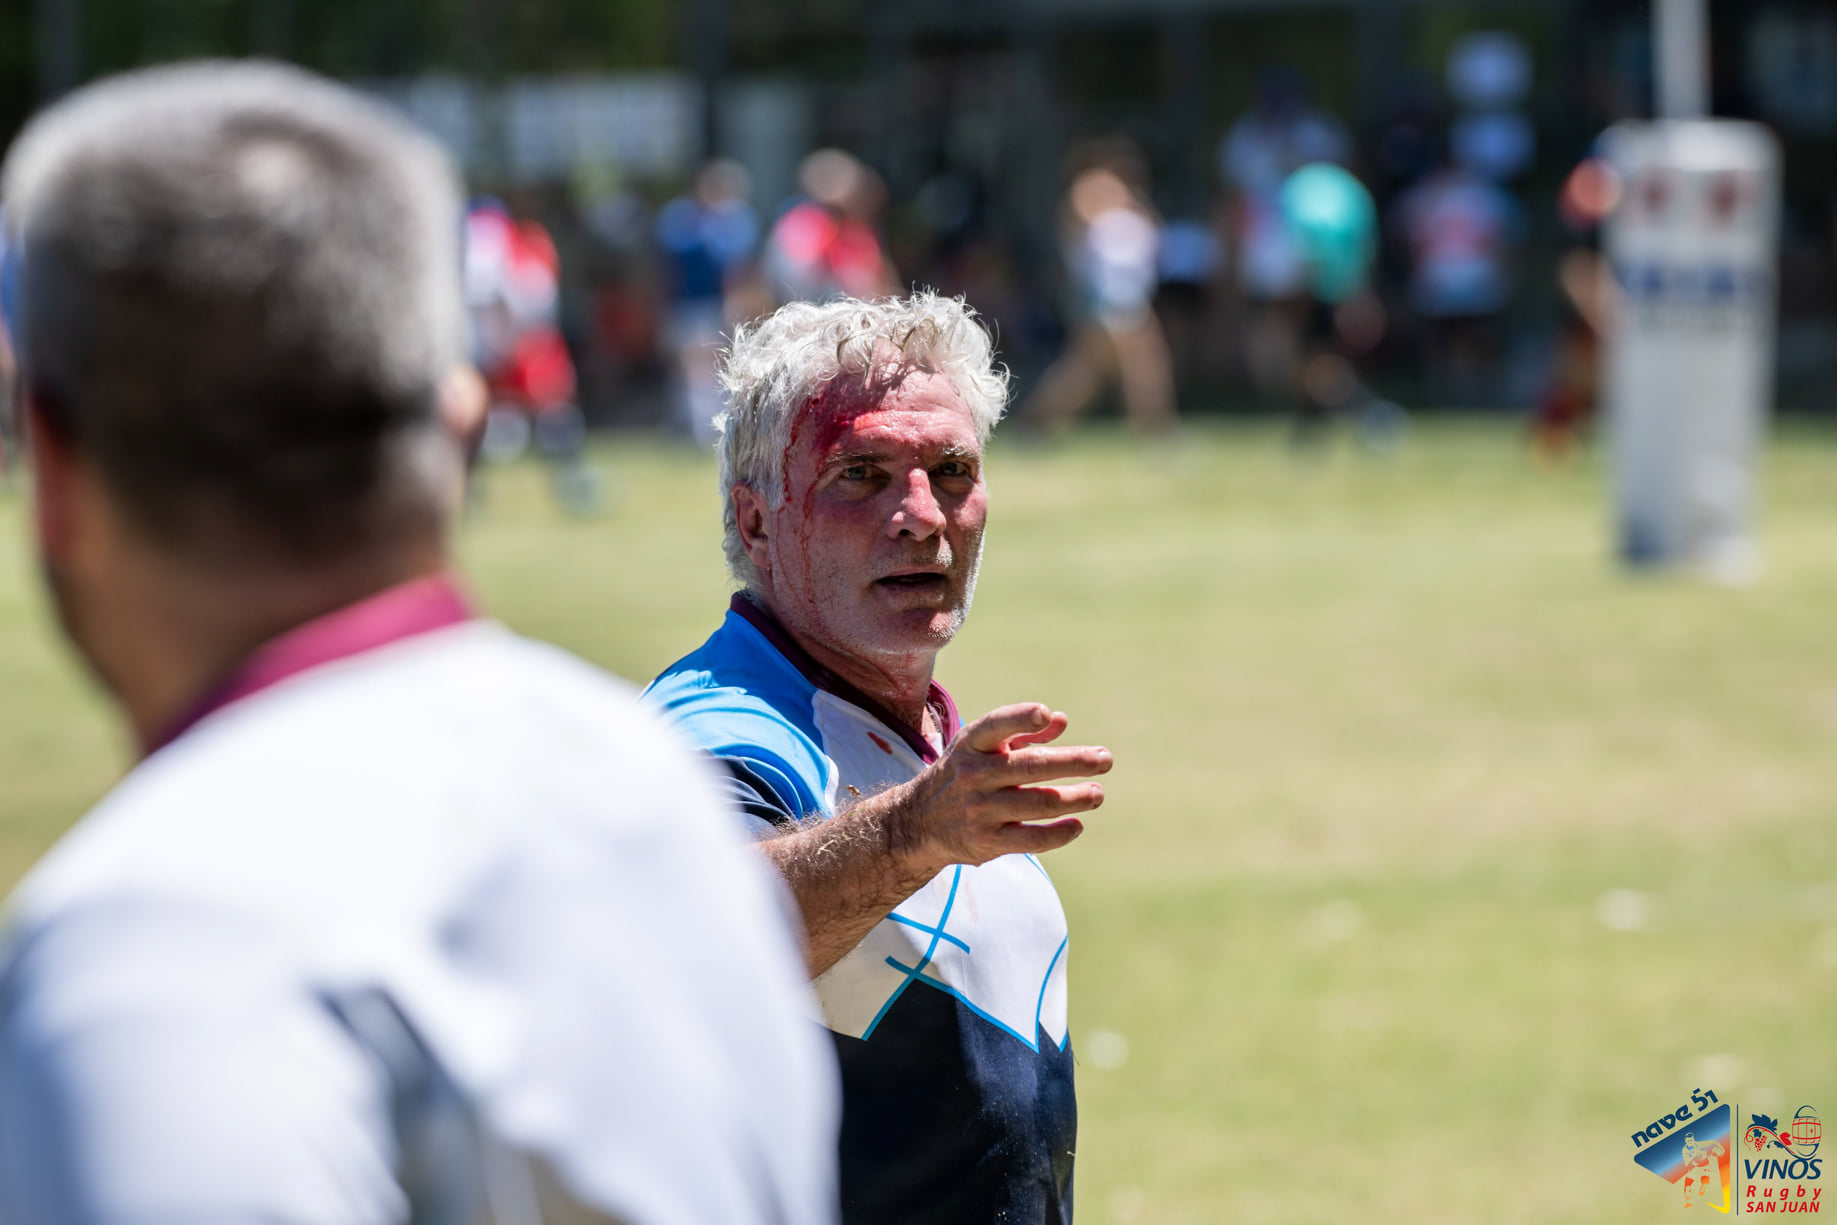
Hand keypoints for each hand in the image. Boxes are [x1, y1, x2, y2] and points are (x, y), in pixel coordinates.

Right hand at [889, 703, 1110, 871]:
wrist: (919, 823)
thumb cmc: (963, 775)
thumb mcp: (981, 748)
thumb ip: (1021, 733)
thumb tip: (1061, 721)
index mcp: (971, 745)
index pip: (995, 726)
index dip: (1019, 718)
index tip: (1045, 713)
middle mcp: (974, 775)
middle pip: (1031, 766)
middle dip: (1073, 762)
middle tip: (1105, 760)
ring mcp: (979, 810)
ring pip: (1038, 802)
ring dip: (1075, 798)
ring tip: (1097, 794)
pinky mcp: (986, 841)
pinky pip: (1030, 839)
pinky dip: (1058, 833)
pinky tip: (1076, 825)